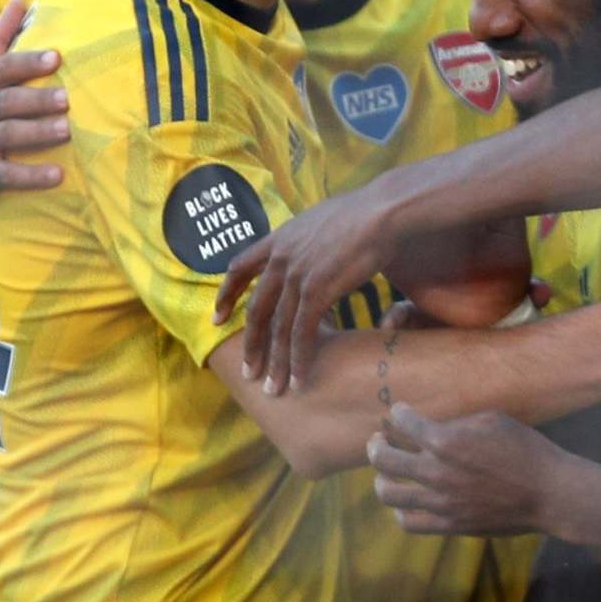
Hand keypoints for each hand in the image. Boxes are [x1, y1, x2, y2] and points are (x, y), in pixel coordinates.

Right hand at [0, 0, 68, 211]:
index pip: (0, 69)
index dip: (26, 63)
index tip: (55, 57)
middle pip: (4, 102)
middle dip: (35, 99)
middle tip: (67, 98)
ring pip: (5, 136)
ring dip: (37, 134)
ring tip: (66, 130)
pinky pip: (3, 175)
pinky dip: (30, 176)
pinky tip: (58, 176)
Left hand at [211, 182, 402, 392]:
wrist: (382, 212)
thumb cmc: (365, 213)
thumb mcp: (323, 220)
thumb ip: (309, 239)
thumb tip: (315, 248)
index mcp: (279, 239)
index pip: (239, 267)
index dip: (227, 295)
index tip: (218, 319)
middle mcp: (281, 258)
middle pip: (257, 309)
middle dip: (251, 345)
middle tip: (248, 372)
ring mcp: (296, 275)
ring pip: (277, 328)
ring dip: (275, 363)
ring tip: (273, 389)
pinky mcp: (316, 290)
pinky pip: (301, 333)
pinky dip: (298, 360)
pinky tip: (299, 380)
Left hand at [369, 404, 561, 535]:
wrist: (549, 493)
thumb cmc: (526, 450)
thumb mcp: (493, 420)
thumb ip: (458, 423)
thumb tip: (436, 426)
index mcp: (445, 442)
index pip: (404, 422)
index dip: (398, 414)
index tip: (400, 413)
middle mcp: (436, 472)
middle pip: (383, 459)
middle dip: (375, 445)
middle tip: (378, 441)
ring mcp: (440, 502)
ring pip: (388, 493)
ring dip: (381, 479)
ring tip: (387, 473)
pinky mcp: (449, 525)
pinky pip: (409, 522)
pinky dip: (400, 511)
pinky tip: (405, 503)